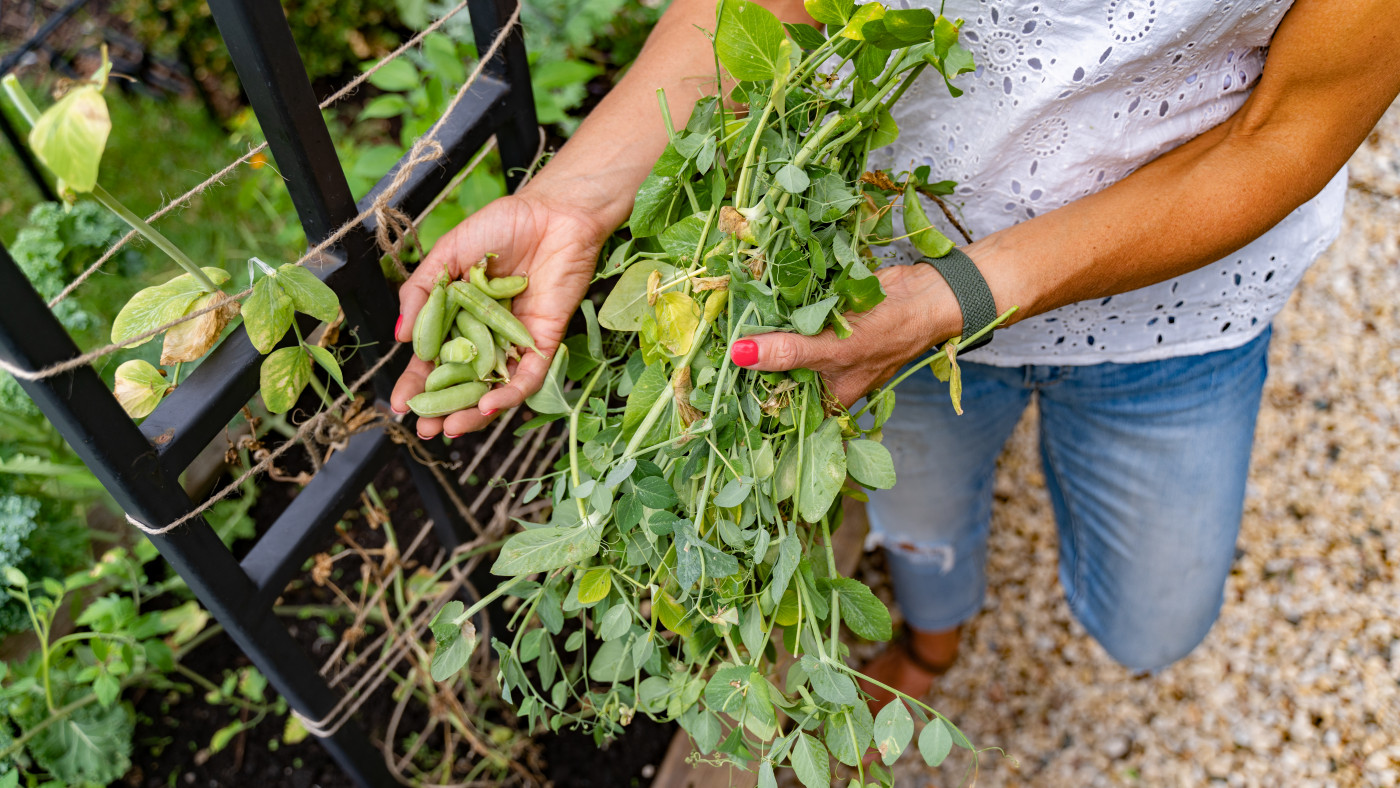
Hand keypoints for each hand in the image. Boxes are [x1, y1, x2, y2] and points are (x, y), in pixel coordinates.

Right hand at [390, 190, 606, 436]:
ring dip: (473, 410)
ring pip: (493, 385)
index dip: (416, 384)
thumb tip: (401, 337)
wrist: (553, 212)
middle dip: (442, 408)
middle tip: (424, 430)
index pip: (434, 358)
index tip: (399, 407)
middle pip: (461, 380)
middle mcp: (485, 334)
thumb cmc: (502, 225)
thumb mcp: (448, 253)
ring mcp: (514, 341)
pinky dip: (509, 393)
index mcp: (458, 315)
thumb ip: (422, 292)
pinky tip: (489, 405)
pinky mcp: (544, 341)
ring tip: (452, 428)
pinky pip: (527, 375)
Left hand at [727, 263, 960, 406]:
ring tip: (719, 319)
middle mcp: (818, 378)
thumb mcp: (835, 348)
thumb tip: (740, 353)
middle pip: (770, 373)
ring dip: (756, 331)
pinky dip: (773, 309)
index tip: (708, 386)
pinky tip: (747, 298)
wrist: (926, 295)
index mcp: (823, 400)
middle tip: (704, 347)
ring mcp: (817, 348)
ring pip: (777, 343)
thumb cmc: (889, 332)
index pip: (774, 408)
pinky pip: (789, 319)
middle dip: (744, 360)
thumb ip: (788, 352)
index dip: (743, 399)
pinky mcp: (818, 320)